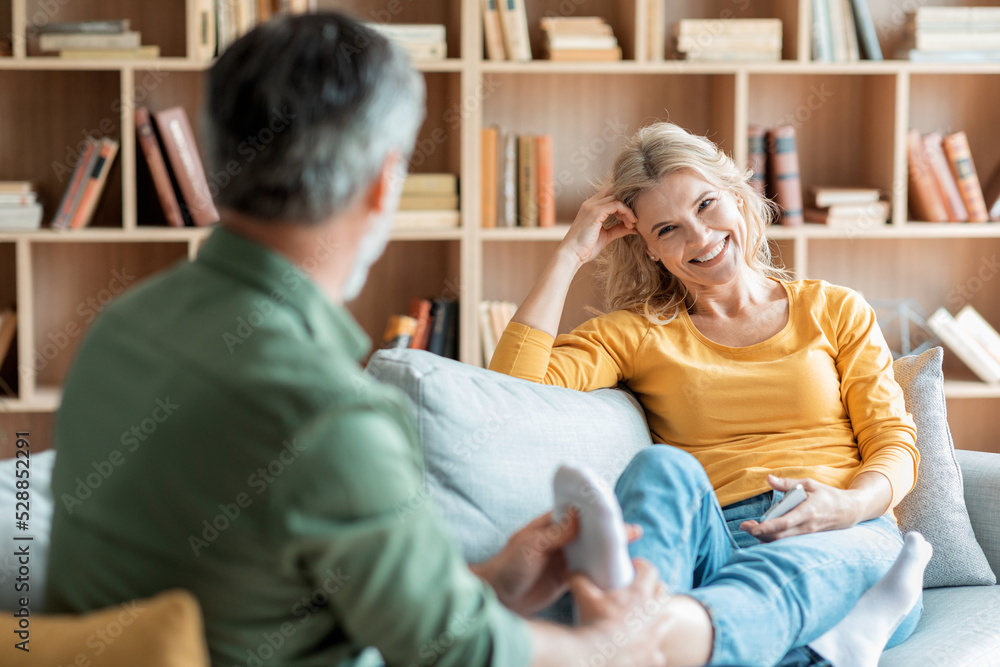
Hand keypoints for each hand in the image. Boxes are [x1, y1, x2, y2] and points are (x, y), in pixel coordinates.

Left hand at [473, 510, 641, 616]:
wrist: (498, 596)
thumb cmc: (508, 565)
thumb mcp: (531, 546)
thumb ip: (555, 533)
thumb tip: (576, 514)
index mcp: (551, 526)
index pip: (578, 514)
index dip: (596, 512)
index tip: (615, 511)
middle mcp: (561, 540)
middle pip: (590, 533)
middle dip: (610, 532)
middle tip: (633, 532)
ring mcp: (565, 559)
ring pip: (593, 553)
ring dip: (609, 552)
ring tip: (631, 552)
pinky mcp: (567, 579)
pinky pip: (589, 572)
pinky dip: (602, 572)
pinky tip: (617, 573)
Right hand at [559, 186, 637, 265]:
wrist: (571, 255)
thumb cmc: (585, 248)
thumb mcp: (606, 236)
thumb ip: (618, 229)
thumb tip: (633, 227)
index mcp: (591, 207)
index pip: (611, 194)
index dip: (623, 203)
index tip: (629, 219)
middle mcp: (590, 203)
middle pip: (615, 192)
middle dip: (627, 204)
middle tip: (632, 221)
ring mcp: (592, 206)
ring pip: (617, 197)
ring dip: (628, 210)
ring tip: (632, 224)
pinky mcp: (595, 212)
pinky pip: (616, 204)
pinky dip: (626, 212)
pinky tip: (629, 224)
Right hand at [569, 559, 671, 666]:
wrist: (599, 654)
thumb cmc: (595, 624)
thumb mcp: (584, 596)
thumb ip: (579, 579)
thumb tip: (574, 572)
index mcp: (639, 594)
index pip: (650, 571)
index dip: (642, 565)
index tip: (633, 566)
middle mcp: (653, 613)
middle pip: (663, 592)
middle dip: (654, 587)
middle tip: (640, 588)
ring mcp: (655, 635)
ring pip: (668, 618)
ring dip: (659, 615)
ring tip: (645, 616)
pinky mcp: (652, 655)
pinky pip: (659, 652)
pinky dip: (653, 649)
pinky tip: (643, 648)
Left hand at [740, 475, 864, 541]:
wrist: (850, 511)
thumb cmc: (827, 495)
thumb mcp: (809, 484)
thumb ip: (787, 483)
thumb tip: (768, 478)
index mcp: (807, 512)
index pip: (785, 523)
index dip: (767, 527)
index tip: (753, 528)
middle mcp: (807, 527)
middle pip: (780, 536)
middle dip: (760, 534)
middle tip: (744, 527)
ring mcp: (808, 535)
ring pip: (783, 542)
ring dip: (765, 537)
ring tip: (750, 529)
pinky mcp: (808, 538)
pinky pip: (789, 542)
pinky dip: (775, 539)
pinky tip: (763, 533)